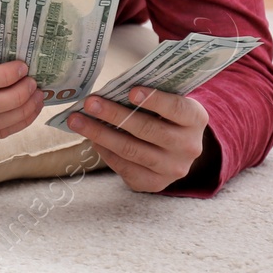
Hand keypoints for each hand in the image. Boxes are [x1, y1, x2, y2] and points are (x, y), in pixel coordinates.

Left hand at [67, 86, 208, 192]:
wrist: (175, 148)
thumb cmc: (162, 114)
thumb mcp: (165, 99)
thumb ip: (145, 94)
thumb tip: (109, 89)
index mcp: (196, 119)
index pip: (177, 109)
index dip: (155, 100)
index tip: (130, 91)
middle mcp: (189, 146)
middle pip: (148, 130)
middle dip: (115, 115)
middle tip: (89, 103)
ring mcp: (173, 169)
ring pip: (132, 151)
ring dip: (100, 134)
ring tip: (76, 121)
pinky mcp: (155, 184)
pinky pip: (125, 168)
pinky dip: (105, 151)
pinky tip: (91, 139)